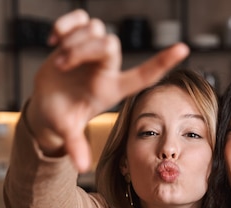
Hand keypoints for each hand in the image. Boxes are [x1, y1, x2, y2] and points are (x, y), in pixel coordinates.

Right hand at [25, 9, 188, 171]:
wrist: (46, 106)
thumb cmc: (61, 118)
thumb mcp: (67, 132)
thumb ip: (75, 146)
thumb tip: (82, 167)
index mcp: (112, 88)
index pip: (144, 74)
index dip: (163, 62)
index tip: (184, 49)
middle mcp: (107, 68)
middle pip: (110, 44)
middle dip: (83, 50)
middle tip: (61, 64)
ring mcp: (94, 52)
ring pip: (95, 29)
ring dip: (73, 41)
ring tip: (58, 59)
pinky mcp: (78, 38)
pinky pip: (80, 18)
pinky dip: (66, 24)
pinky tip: (54, 40)